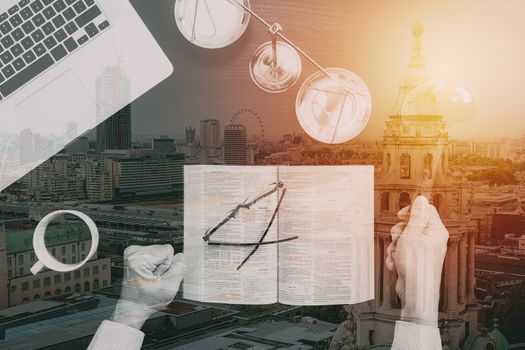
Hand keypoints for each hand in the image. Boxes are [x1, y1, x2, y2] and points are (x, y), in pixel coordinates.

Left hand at [112, 245, 184, 328]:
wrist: (133, 306)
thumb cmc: (147, 301)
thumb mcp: (169, 288)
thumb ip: (179, 269)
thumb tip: (181, 256)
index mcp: (139, 259)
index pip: (167, 250)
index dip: (167, 265)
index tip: (158, 277)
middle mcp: (133, 253)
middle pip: (162, 249)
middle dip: (162, 265)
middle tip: (154, 279)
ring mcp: (131, 253)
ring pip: (158, 251)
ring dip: (158, 265)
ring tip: (150, 277)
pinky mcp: (133, 254)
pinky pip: (152, 253)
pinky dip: (153, 263)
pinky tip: (147, 274)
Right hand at [386, 196, 447, 325]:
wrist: (415, 293)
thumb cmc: (416, 267)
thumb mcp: (412, 235)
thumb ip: (416, 216)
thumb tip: (421, 199)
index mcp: (436, 231)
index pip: (425, 210)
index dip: (410, 211)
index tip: (400, 216)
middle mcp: (433, 240)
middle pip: (411, 224)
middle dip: (399, 232)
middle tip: (399, 240)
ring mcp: (424, 250)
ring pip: (404, 238)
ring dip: (395, 246)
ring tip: (398, 256)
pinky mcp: (416, 259)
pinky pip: (403, 251)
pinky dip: (397, 256)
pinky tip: (397, 264)